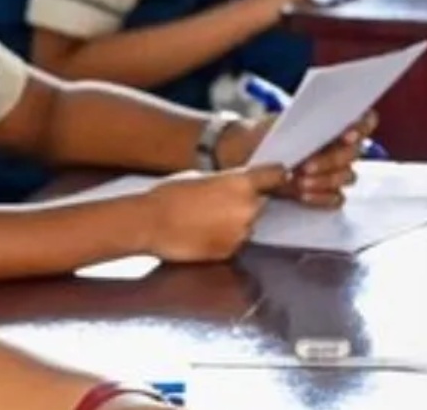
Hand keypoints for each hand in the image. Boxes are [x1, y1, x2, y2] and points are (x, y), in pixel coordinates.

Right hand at [142, 165, 285, 261]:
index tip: (274, 178)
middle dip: (247, 202)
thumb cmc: (169, 195)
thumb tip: (234, 186)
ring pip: (248, 224)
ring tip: (207, 220)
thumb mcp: (200, 177)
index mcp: (241, 184)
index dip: (274, 176)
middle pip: (261, 203)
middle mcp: (248, 209)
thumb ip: (225, 182)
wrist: (150, 223)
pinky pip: (235, 242)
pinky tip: (202, 233)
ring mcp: (241, 233)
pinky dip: (225, 238)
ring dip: (236, 222)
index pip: (276, 175)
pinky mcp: (231, 252)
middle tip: (220, 203)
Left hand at [222, 112, 377, 207]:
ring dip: (325, 180)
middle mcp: (340, 148)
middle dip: (330, 160)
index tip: (346, 135)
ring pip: (347, 177)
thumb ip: (299, 125)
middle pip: (353, 154)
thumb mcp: (275, 124)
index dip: (361, 127)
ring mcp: (334, 171)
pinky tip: (303, 196)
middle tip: (305, 166)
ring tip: (299, 182)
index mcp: (334, 125)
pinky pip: (336, 198)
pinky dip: (321, 198)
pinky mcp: (324, 192)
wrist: (242, 156)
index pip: (364, 122)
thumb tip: (313, 129)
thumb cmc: (261, 135)